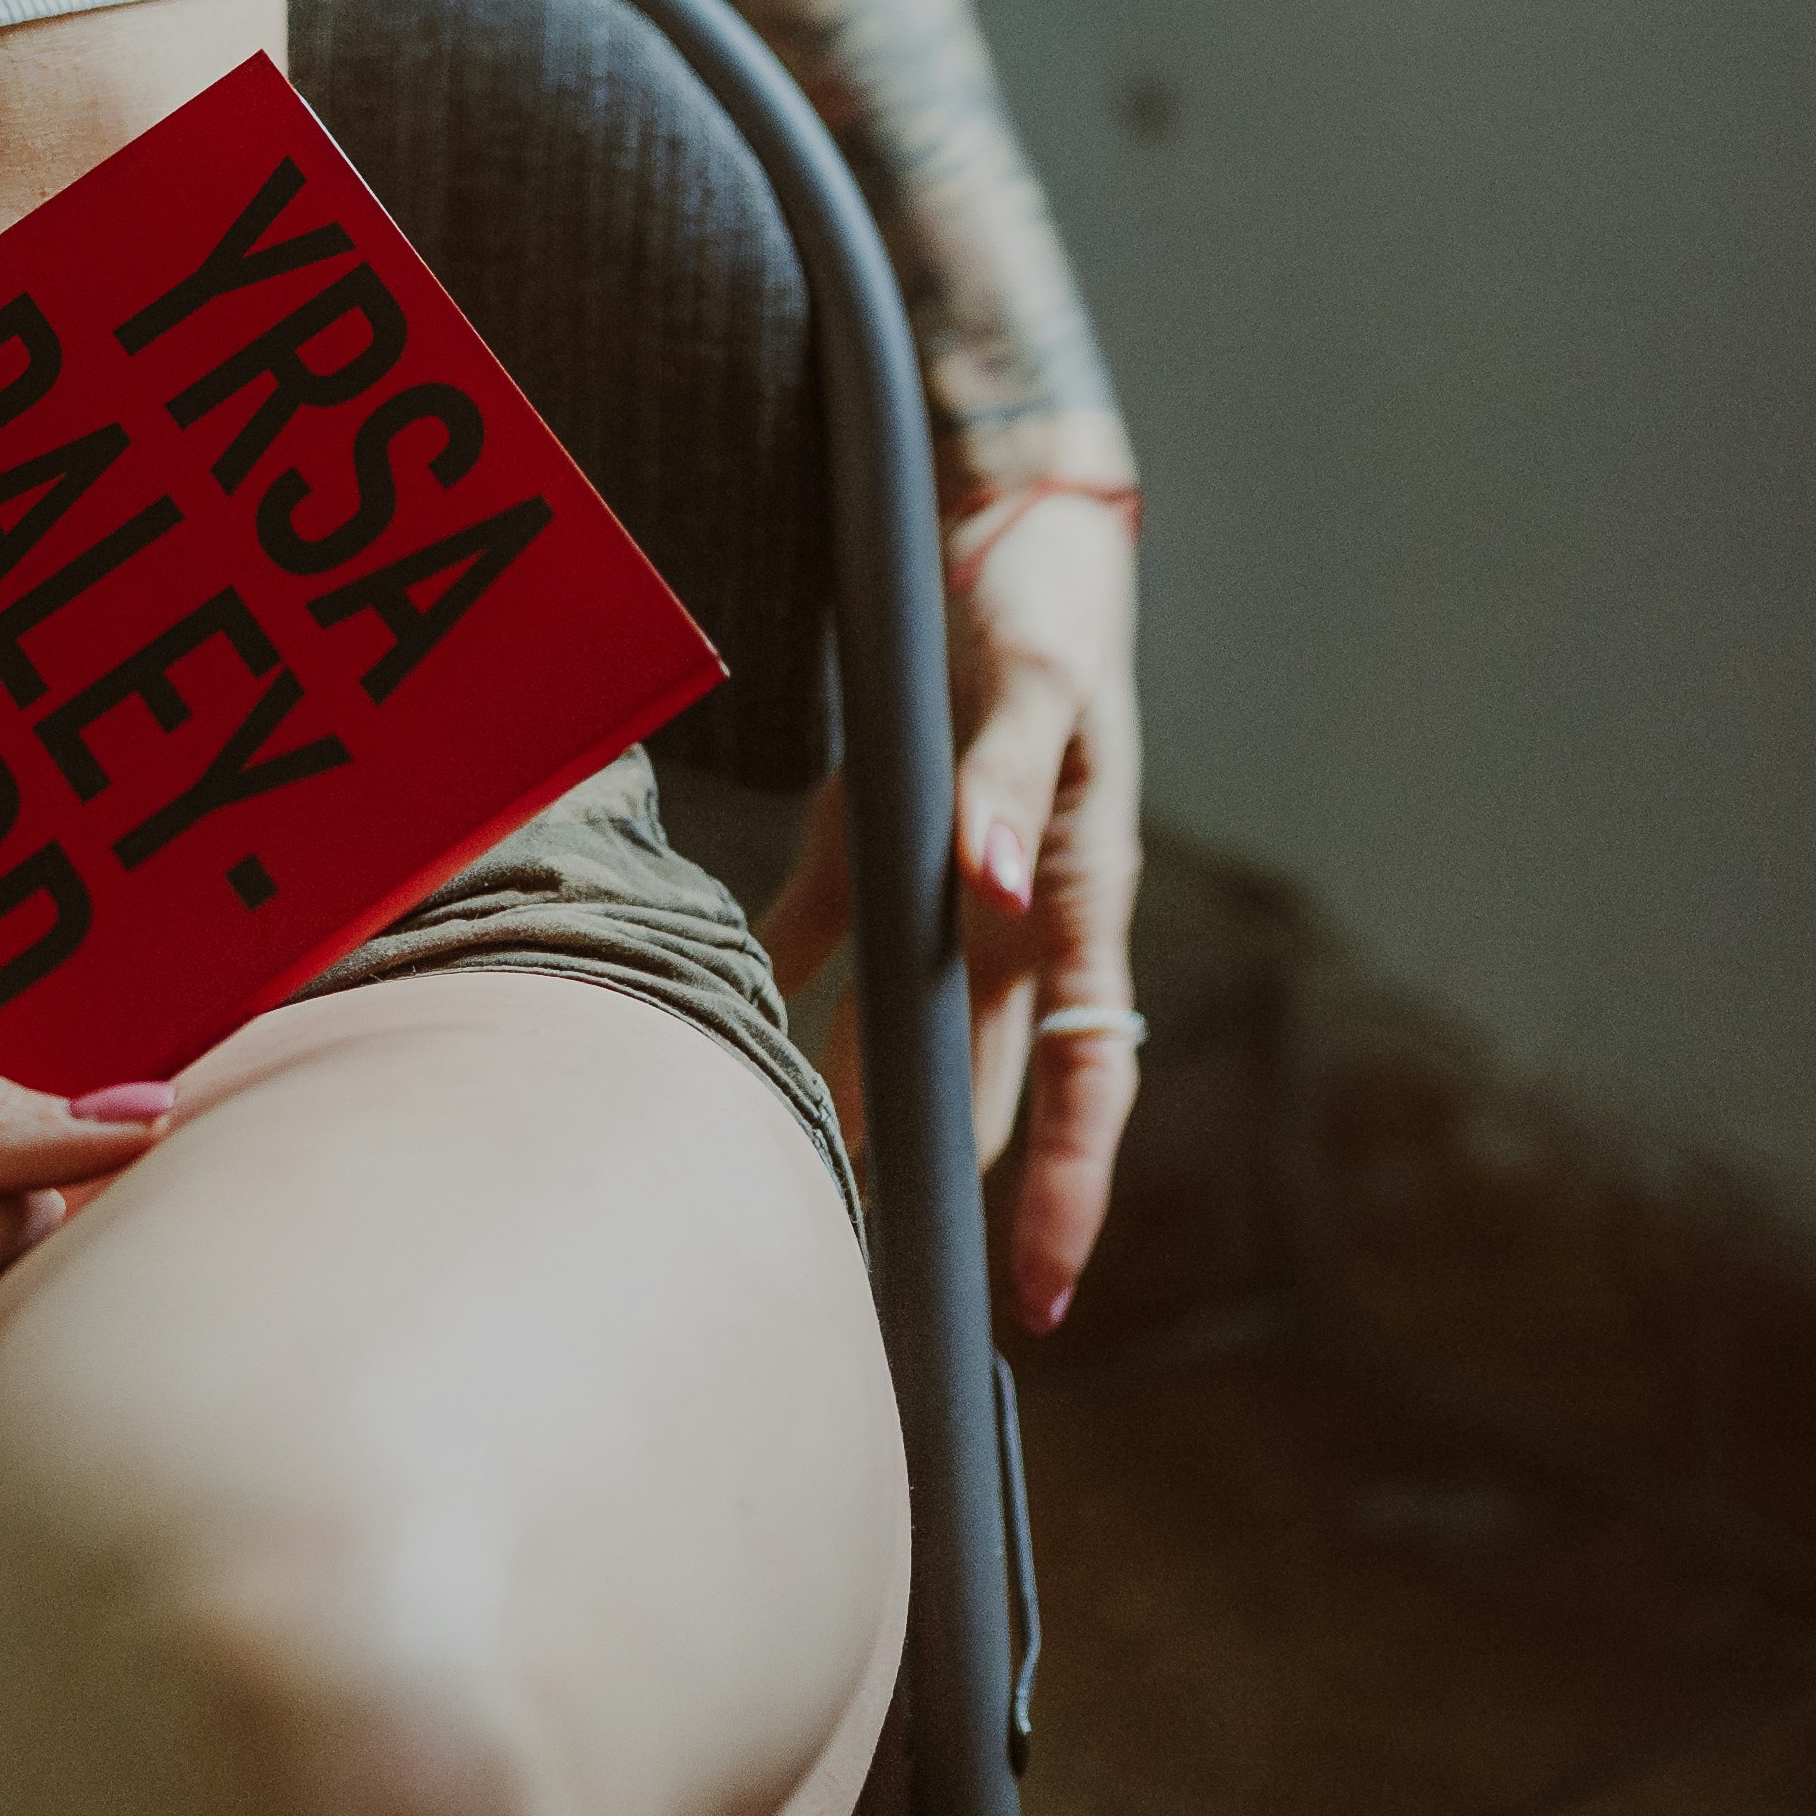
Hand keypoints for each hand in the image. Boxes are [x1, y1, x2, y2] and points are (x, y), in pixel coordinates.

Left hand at [753, 473, 1142, 1340]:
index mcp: (1076, 894)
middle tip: (890, 1299)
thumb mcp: (1040, 683)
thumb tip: (999, 890)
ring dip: (864, 1111)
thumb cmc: (1046, 598)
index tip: (1038, 1301)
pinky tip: (731, 1039)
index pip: (1085, 1080)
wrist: (1012, 514)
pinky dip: (786, 982)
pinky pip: (829, 931)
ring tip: (808, 1205)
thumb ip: (1012, 786)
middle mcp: (1016, 911)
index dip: (1064, 1192)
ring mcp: (948, 877)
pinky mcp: (881, 828)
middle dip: (949, 1197)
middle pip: (985, 1085)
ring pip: (904, 1028)